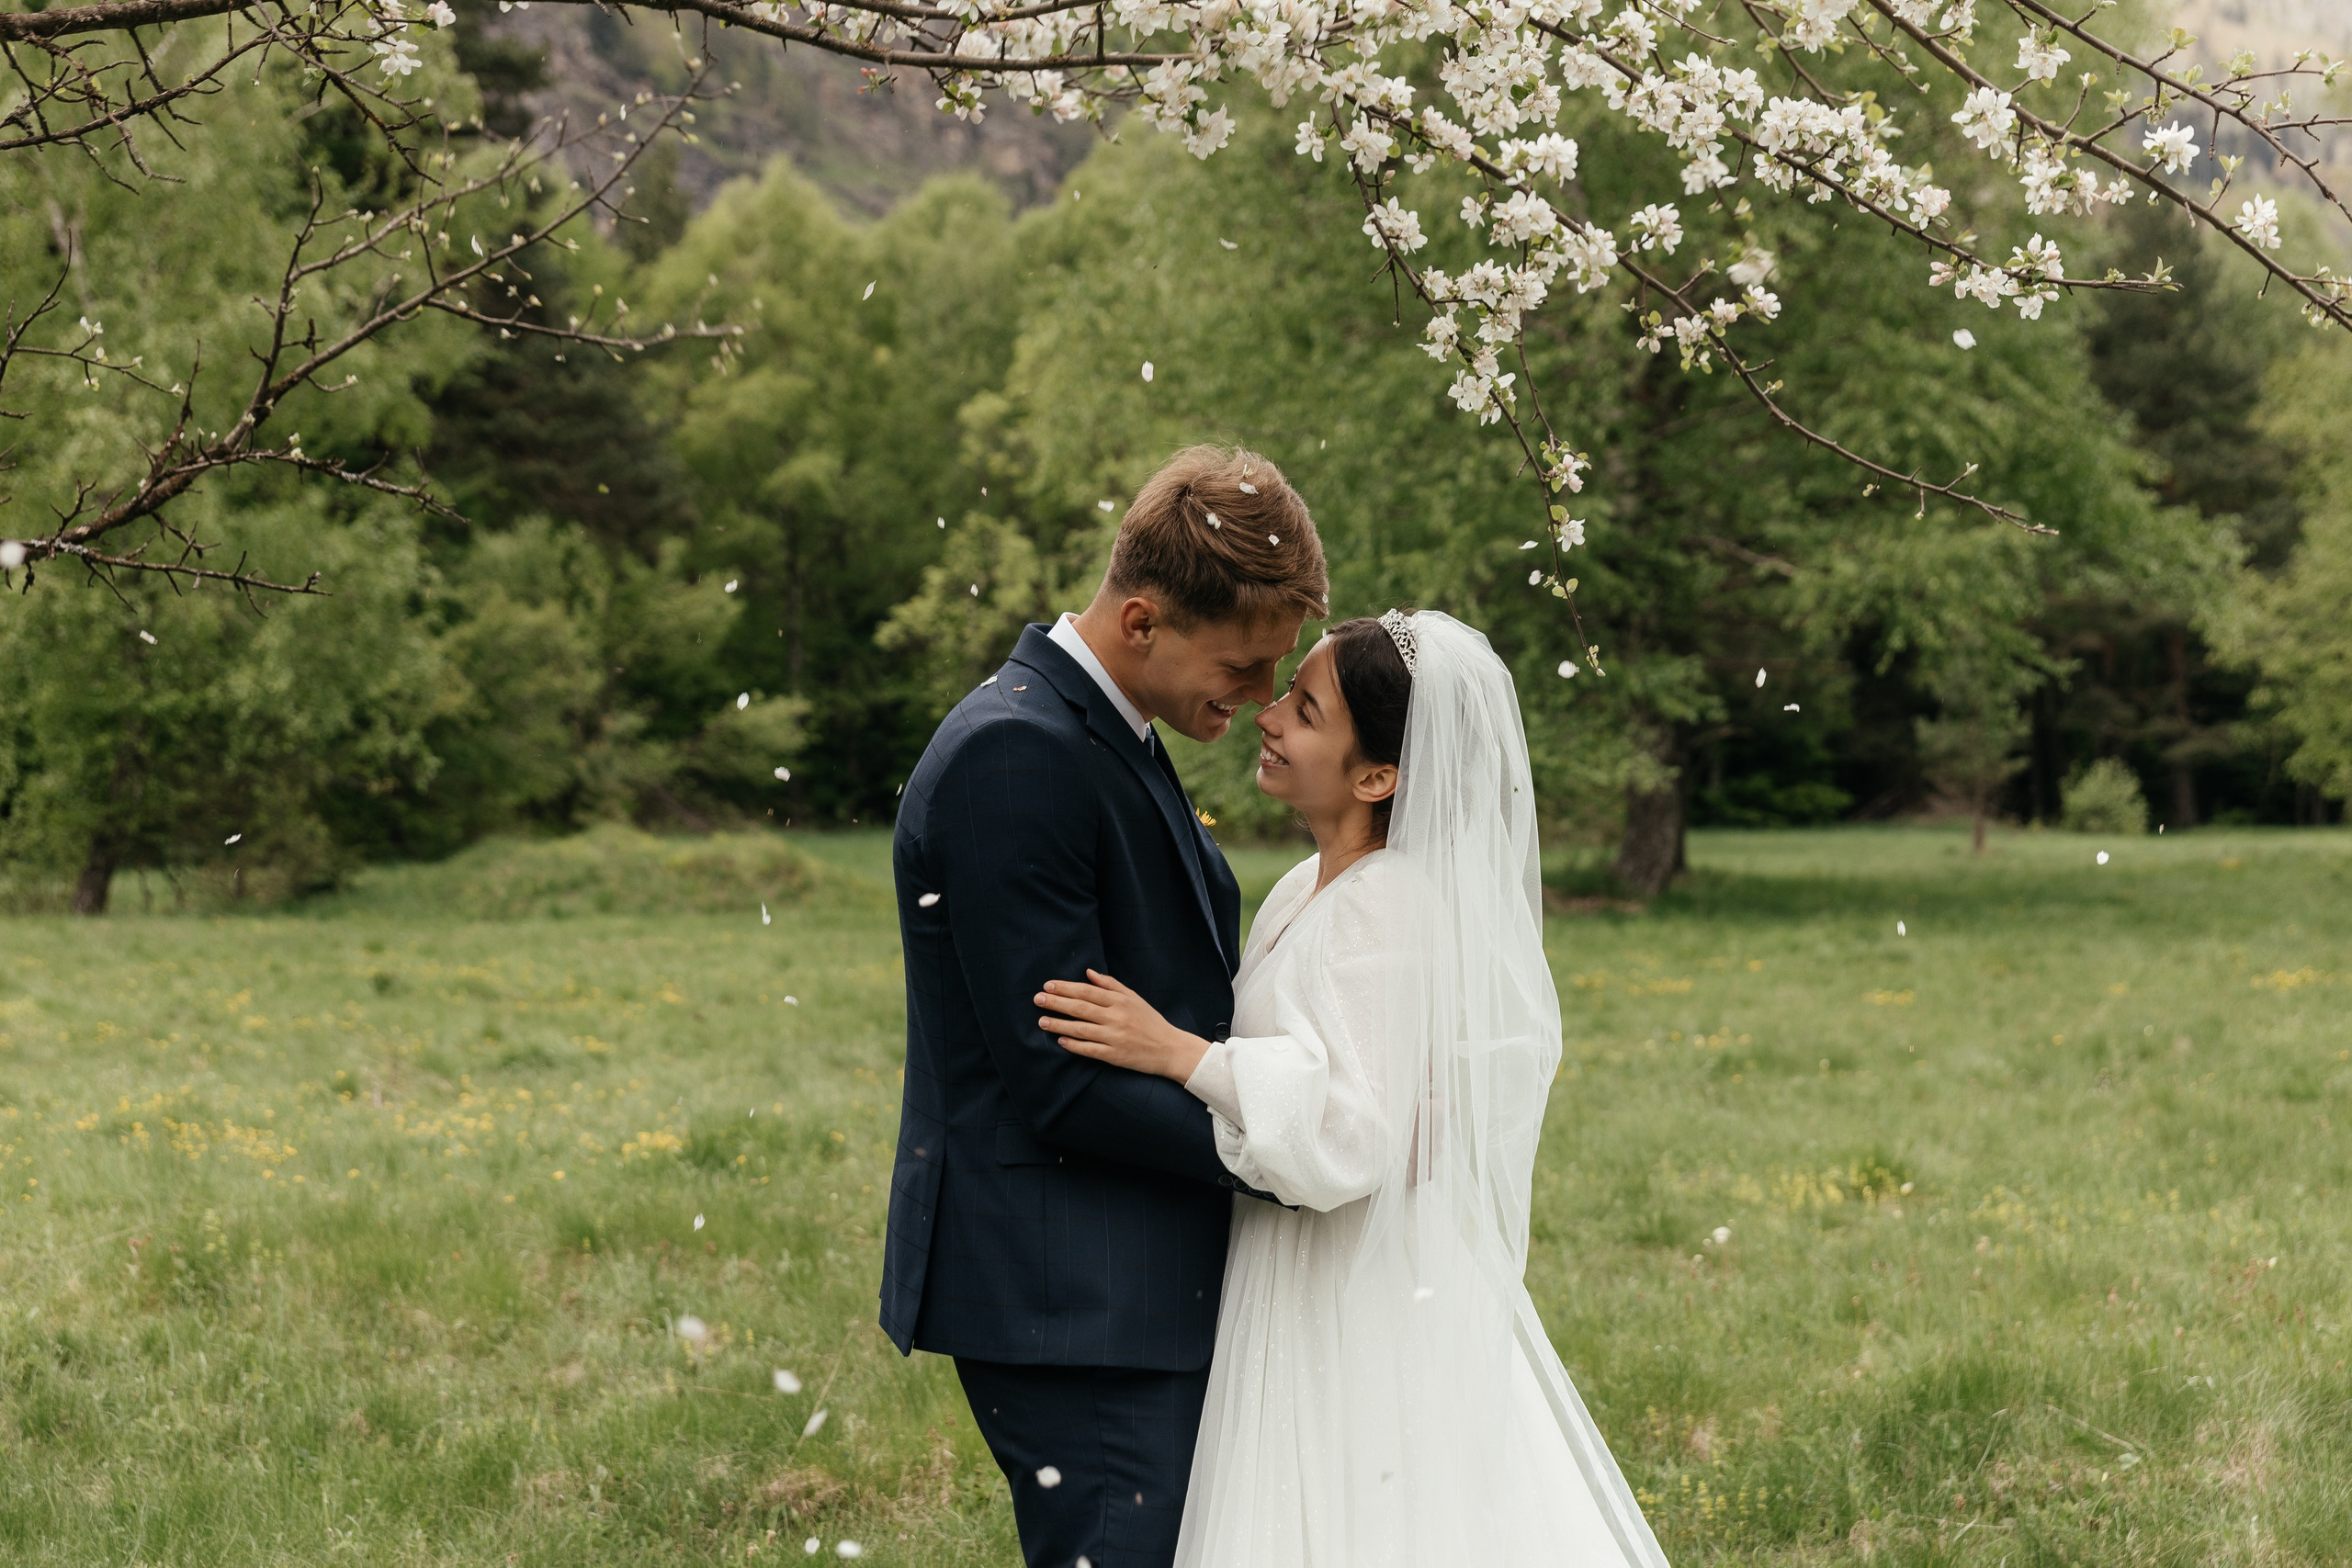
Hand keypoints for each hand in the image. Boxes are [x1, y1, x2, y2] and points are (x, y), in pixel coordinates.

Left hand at [1036, 970, 1210, 1082]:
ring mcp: (1115, 1037)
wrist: (1170, 1049)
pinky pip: (1089, 1049)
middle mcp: (1116, 1017)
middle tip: (1038, 999)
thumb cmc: (1150, 1021)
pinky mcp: (1114, 1055)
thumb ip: (1111, 985)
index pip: (1087, 991)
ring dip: (1059, 1024)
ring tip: (1042, 1021)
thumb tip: (1088, 973)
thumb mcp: (1134, 998)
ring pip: (1081, 1029)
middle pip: (1080, 1008)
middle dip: (1057, 1002)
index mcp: (1120, 1001)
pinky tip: (1060, 1040)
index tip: (1048, 985)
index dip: (1066, 988)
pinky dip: (1074, 1045)